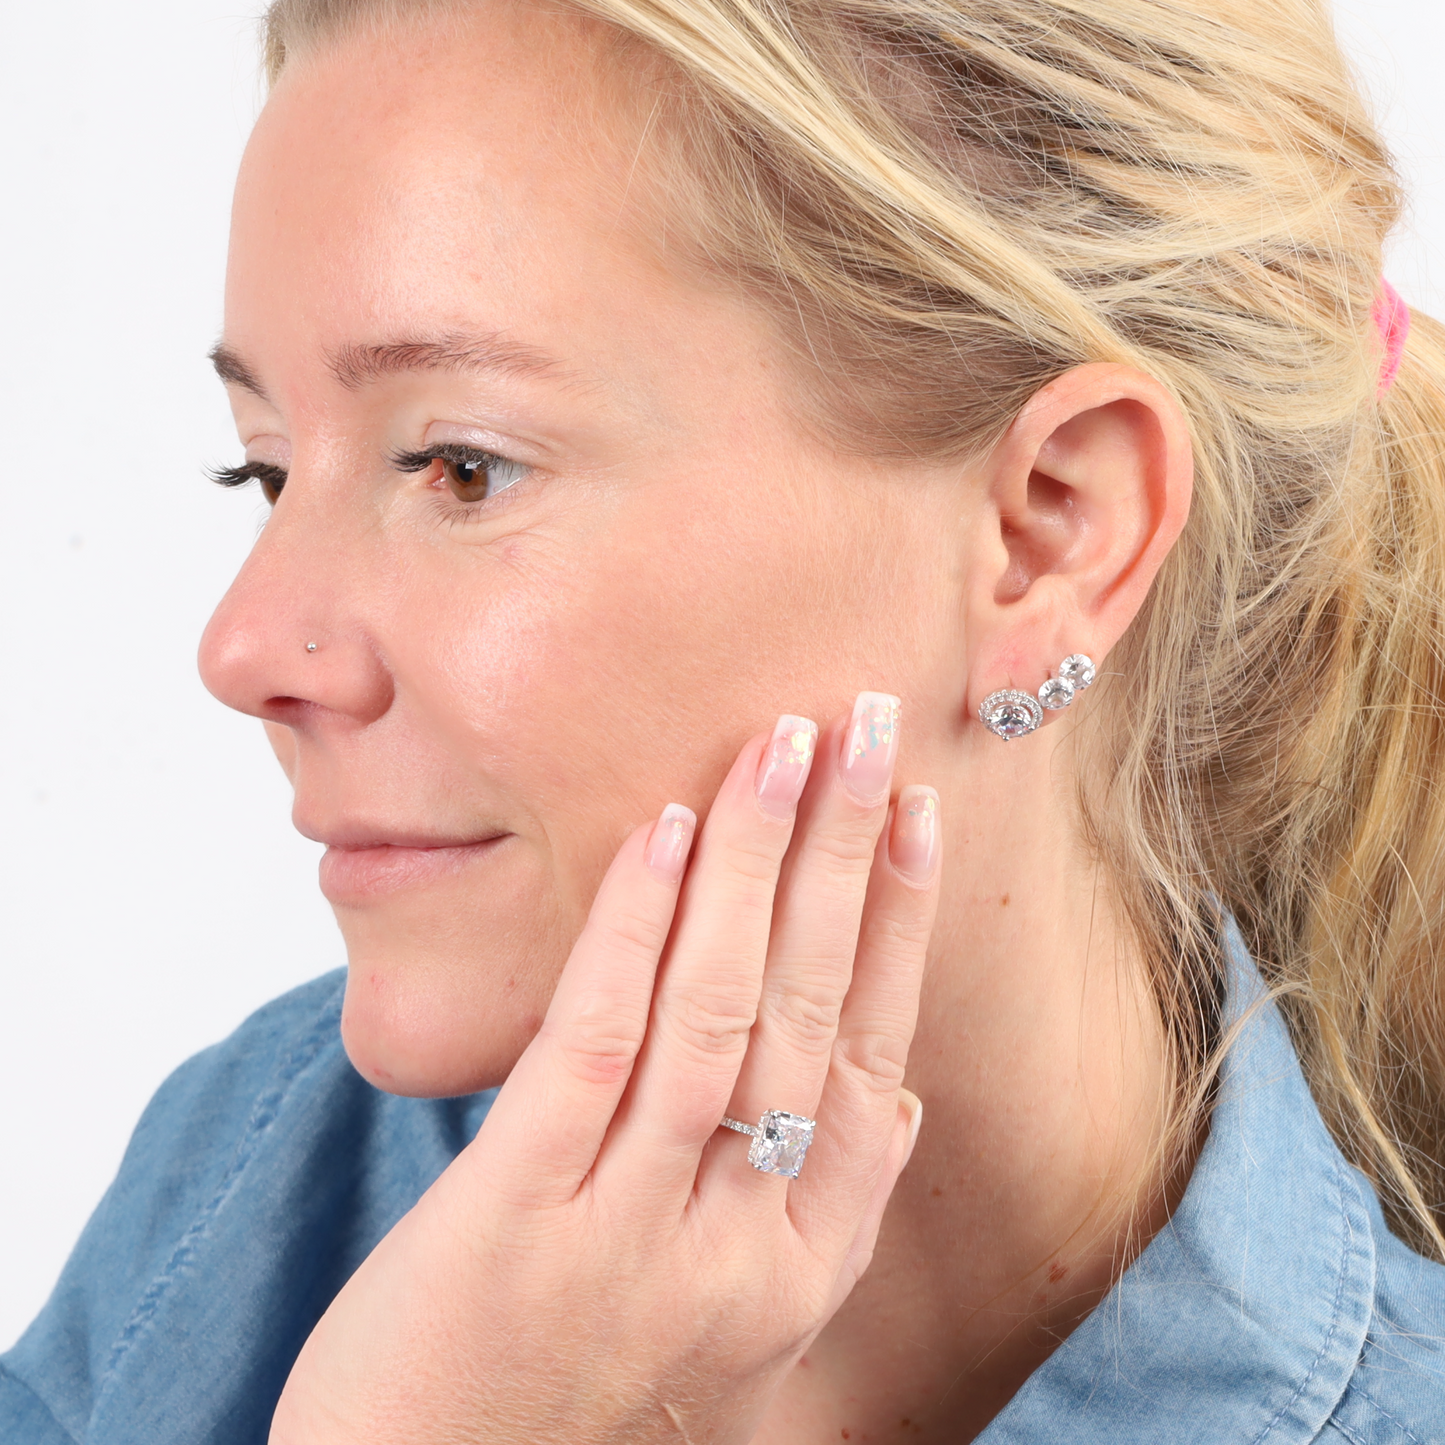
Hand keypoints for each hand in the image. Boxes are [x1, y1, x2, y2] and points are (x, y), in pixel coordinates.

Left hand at [271, 694, 940, 1443]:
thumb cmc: (582, 1409)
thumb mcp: (736, 1340)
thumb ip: (818, 1220)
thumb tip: (896, 1103)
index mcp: (799, 1271)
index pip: (873, 1061)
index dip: (898, 925)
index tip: (914, 813)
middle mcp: (736, 1249)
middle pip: (809, 1011)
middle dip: (846, 853)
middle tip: (867, 722)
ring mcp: (628, 1232)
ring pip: (720, 1011)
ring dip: (758, 861)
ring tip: (785, 741)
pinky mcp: (515, 1217)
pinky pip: (596, 1045)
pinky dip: (638, 929)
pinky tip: (667, 832)